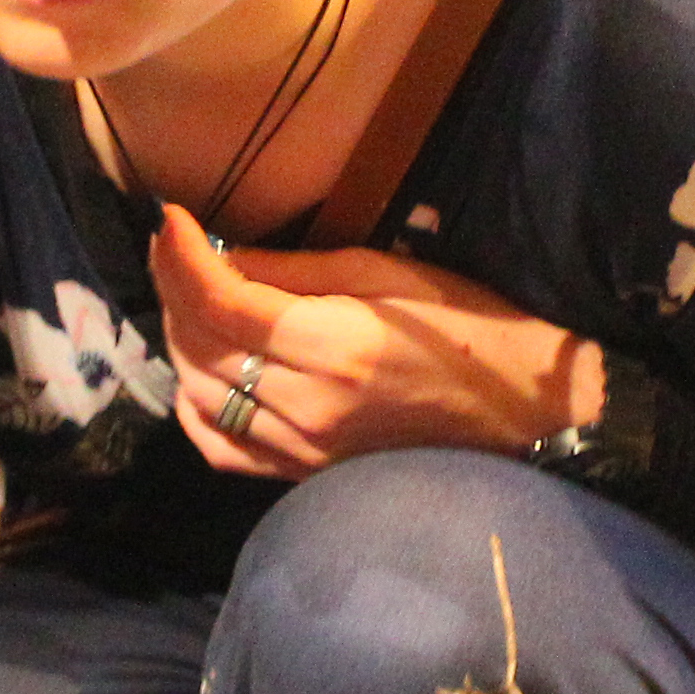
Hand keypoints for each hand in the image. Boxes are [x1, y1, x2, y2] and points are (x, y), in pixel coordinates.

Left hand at [149, 204, 598, 479]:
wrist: (524, 414)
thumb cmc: (470, 327)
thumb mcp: (387, 273)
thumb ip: (295, 270)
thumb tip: (220, 256)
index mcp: (335, 346)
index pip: (223, 302)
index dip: (182, 257)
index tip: (170, 217)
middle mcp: (308, 405)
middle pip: (200, 347)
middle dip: (172, 288)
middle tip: (172, 248)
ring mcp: (302, 449)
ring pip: (199, 395)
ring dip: (178, 340)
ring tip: (184, 297)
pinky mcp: (304, 475)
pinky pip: (221, 448)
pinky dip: (193, 407)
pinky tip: (197, 370)